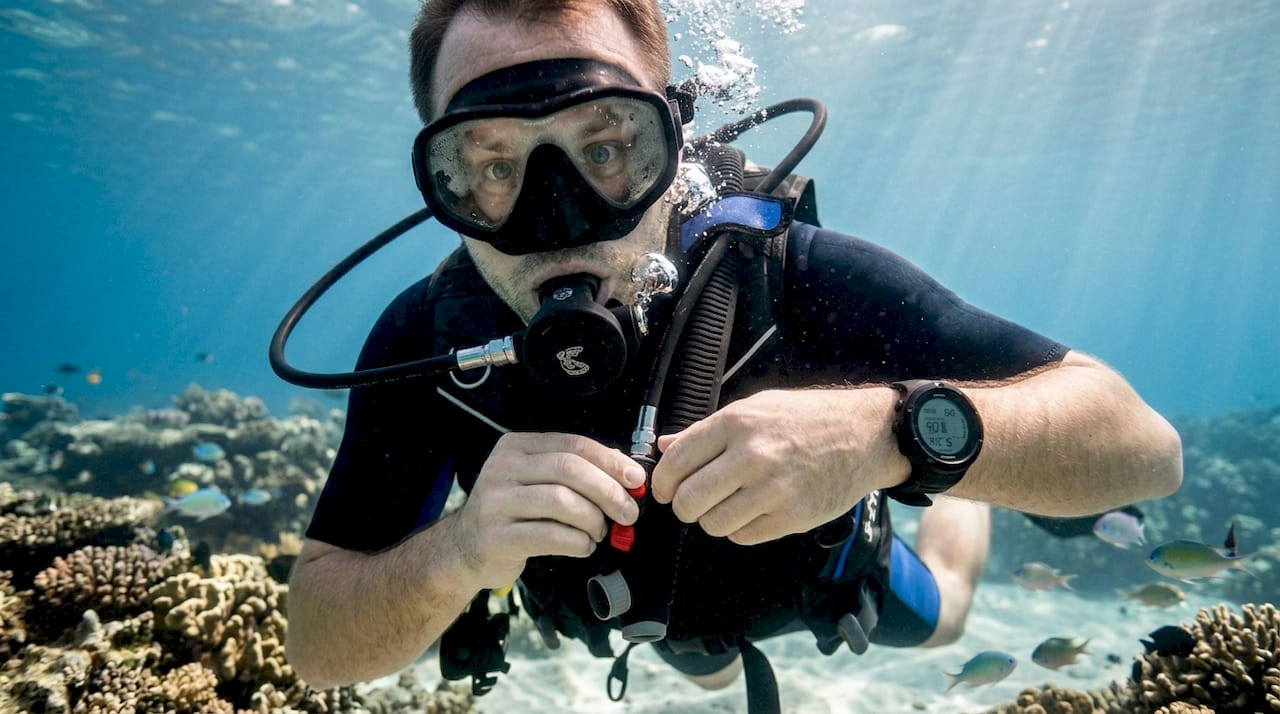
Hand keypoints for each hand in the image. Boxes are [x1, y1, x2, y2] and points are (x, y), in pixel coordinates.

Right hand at [447, 432, 643, 588]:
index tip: (635, 480)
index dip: (610, 461)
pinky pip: (550, 535)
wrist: (464, 548)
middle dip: (607, 491)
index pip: (572, 445)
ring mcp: (495, 502)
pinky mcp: (496, 536)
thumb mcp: (536, 481)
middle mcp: (502, 468)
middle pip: (568, 469)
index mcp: (516, 447)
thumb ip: (575, 472)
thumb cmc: (512, 513)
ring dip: (592, 519)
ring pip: (561, 501)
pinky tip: (583, 546)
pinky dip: (577, 542)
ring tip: (600, 532)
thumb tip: (626, 473)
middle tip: (628, 512)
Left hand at [651, 388, 907, 544]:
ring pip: (713, 524)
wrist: (864, 435)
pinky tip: (753, 511)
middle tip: (692, 503)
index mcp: (736, 424)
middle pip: (689, 500)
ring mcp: (773, 490)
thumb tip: (664, 446)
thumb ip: (706, 431)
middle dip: (683, 506)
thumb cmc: (805, 418)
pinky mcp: (791, 517)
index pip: (676, 462)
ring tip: (728, 504)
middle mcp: (751, 457)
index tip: (665, 489)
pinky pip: (743, 536)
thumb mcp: (754, 409)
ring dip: (713, 519)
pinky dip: (740, 529)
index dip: (663, 482)